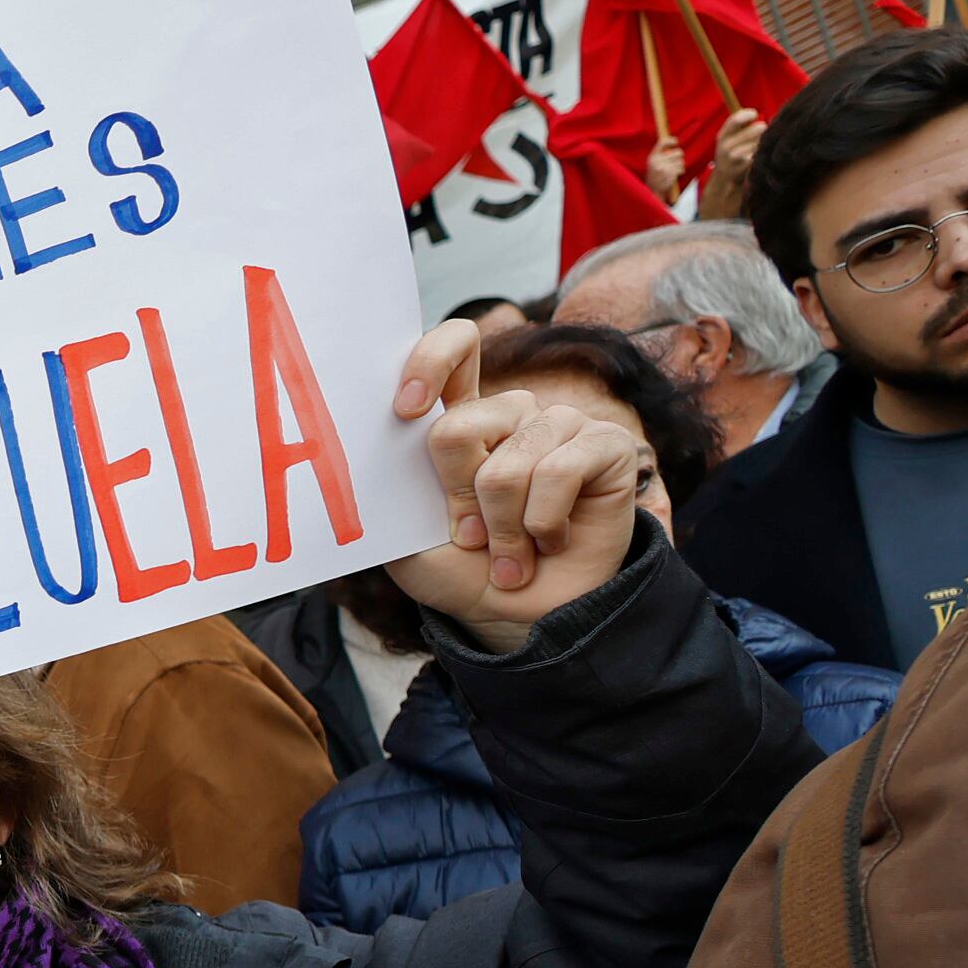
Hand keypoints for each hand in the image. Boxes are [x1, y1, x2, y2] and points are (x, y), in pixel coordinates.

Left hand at [378, 323, 646, 650]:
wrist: (521, 619)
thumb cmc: (464, 572)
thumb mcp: (408, 539)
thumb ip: (389, 493)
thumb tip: (361, 453)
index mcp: (463, 420)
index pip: (454, 348)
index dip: (430, 362)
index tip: (408, 410)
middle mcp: (511, 413)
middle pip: (461, 427)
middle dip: (457, 499)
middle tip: (470, 537)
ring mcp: (560, 425)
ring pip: (508, 464)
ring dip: (503, 527)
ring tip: (512, 554)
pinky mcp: (605, 444)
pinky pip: (560, 471)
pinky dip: (544, 524)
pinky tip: (551, 540)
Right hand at [644, 130, 686, 204]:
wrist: (652, 192)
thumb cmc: (655, 177)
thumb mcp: (653, 164)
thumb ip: (660, 155)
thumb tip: (673, 142)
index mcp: (652, 157)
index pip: (662, 143)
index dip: (671, 140)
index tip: (676, 141)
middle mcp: (657, 161)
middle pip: (678, 152)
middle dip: (679, 157)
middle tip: (675, 162)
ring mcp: (663, 167)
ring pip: (681, 161)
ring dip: (680, 166)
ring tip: (673, 171)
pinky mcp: (670, 174)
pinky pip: (681, 169)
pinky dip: (680, 172)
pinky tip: (674, 176)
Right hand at [696, 106, 763, 223]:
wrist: (725, 184)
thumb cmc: (731, 157)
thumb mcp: (727, 141)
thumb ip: (738, 126)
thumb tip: (756, 114)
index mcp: (722, 138)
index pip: (736, 119)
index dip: (749, 114)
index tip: (754, 115)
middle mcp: (727, 147)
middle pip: (759, 128)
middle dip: (763, 131)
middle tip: (759, 136)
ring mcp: (737, 158)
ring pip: (765, 140)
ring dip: (766, 143)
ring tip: (758, 150)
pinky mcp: (749, 167)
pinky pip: (766, 152)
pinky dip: (766, 154)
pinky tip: (760, 159)